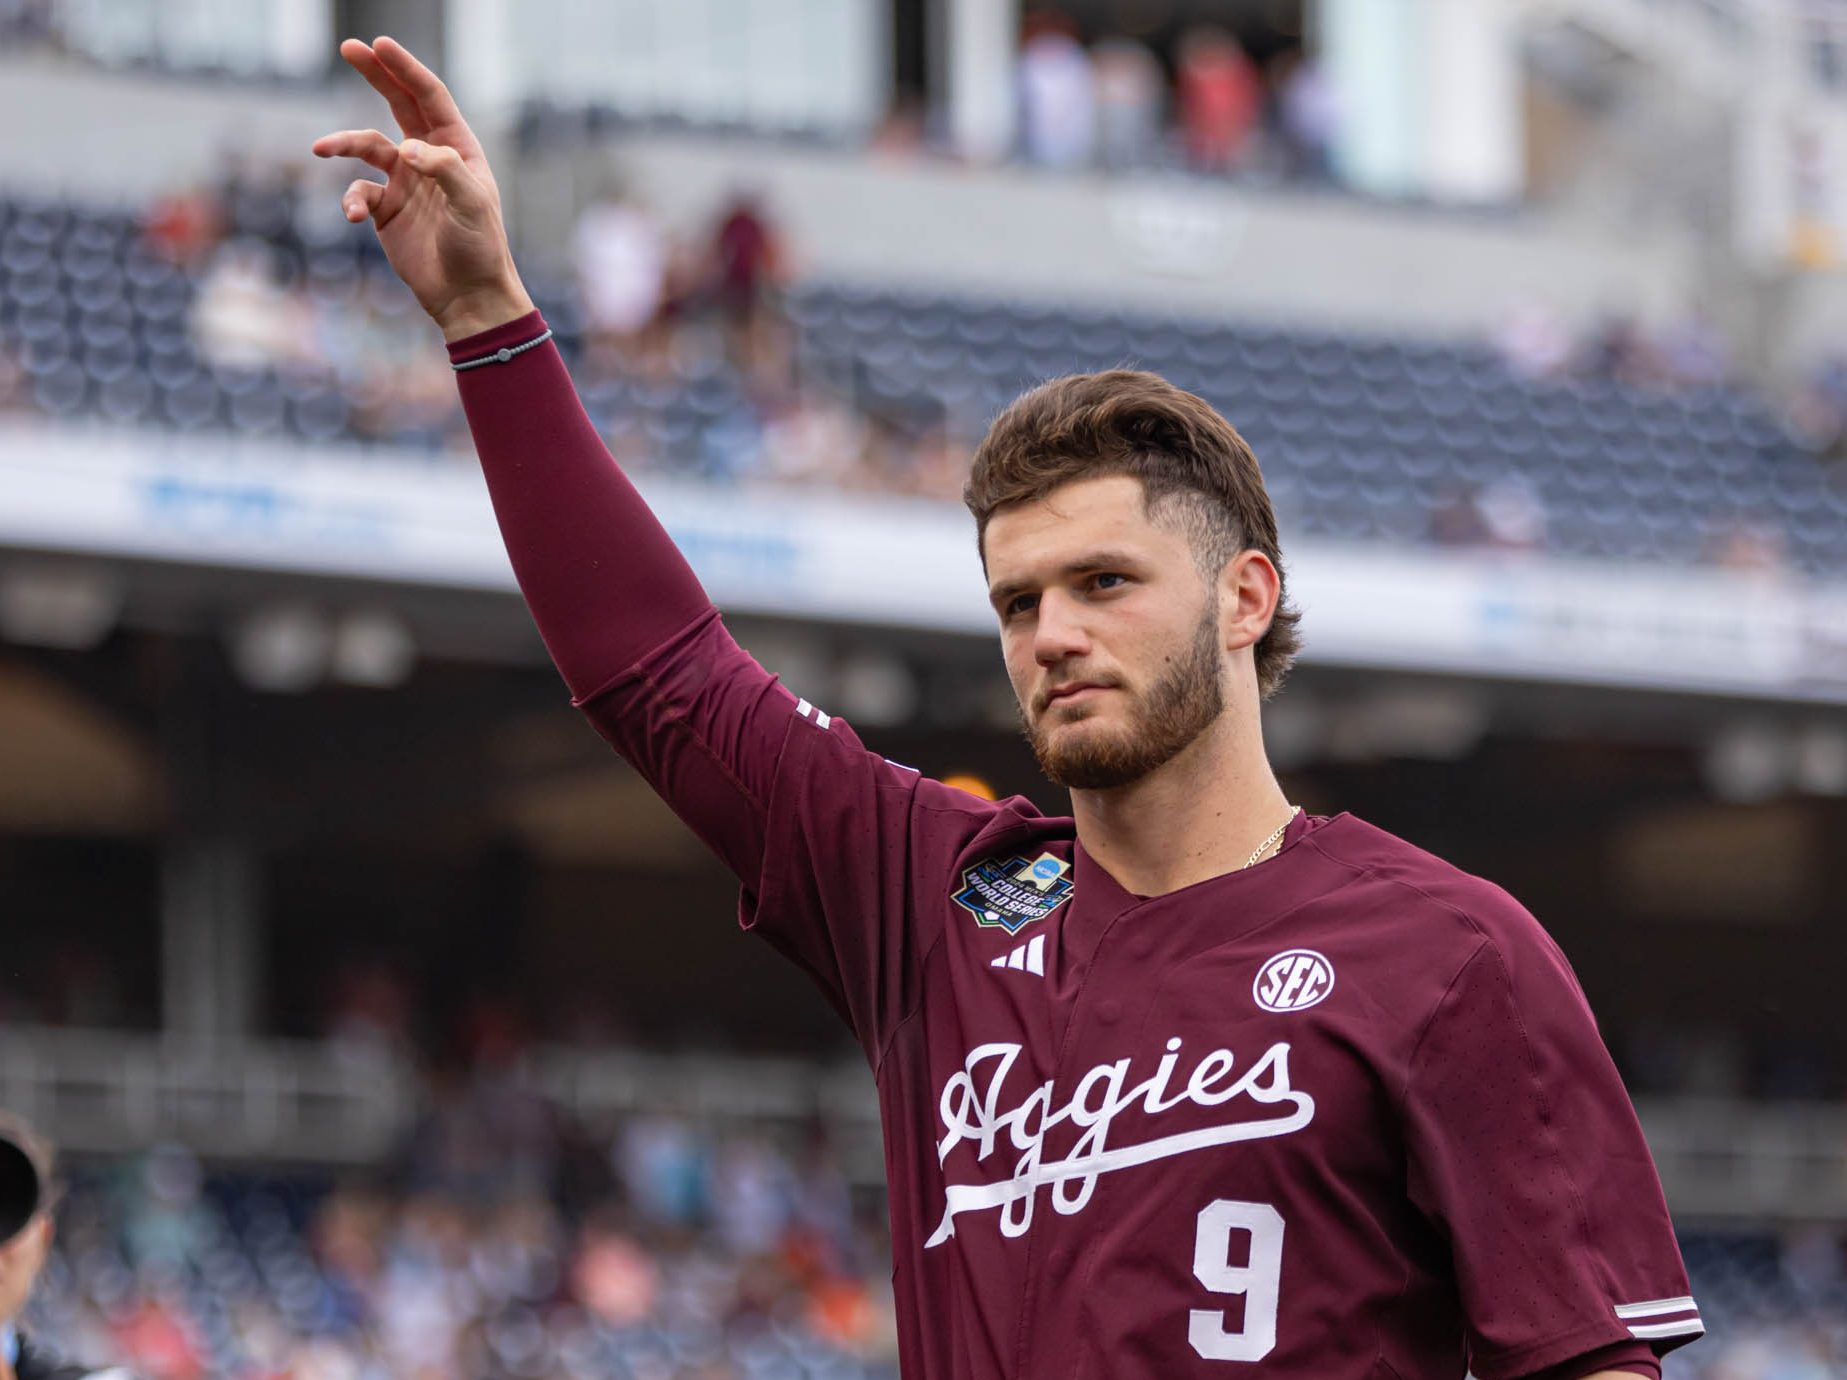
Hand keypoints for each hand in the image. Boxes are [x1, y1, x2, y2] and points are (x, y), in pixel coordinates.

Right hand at [312, 36, 533, 339]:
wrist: (467, 296)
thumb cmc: (480, 248)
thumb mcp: (472, 205)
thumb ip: (443, 170)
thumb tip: (407, 147)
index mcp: (457, 149)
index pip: (430, 97)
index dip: (406, 69)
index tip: (380, 45)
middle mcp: (429, 158)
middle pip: (398, 104)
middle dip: (375, 75)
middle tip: (349, 46)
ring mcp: (406, 182)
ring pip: (368, 146)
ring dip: (344, 143)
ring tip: (321, 148)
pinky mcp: (386, 210)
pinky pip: (358, 192)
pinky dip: (350, 199)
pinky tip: (352, 216)